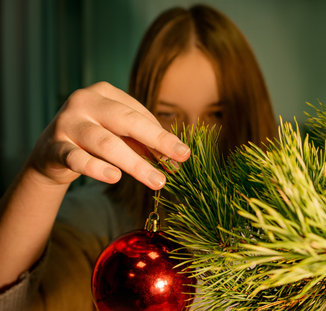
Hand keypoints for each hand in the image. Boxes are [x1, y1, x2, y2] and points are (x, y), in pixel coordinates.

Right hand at [28, 82, 189, 188]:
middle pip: (126, 121)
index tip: (182, 154)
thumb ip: (144, 144)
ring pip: (106, 143)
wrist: (50, 154)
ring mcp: (67, 123)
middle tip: (179, 159)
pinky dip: (97, 168)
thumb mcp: (119, 136)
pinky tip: (115, 177)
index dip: (162, 136)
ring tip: (157, 180)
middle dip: (157, 141)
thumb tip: (177, 161)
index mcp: (105, 93)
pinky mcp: (54, 147)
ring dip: (135, 164)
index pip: (139, 114)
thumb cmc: (93, 140)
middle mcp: (85, 102)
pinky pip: (77, 159)